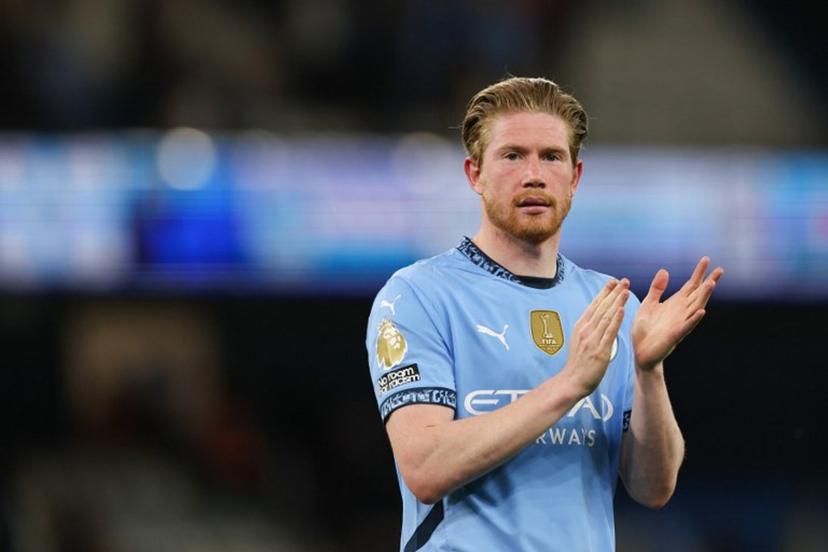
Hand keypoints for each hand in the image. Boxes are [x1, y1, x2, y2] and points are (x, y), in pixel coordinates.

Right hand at [563, 278, 629, 396]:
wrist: (572, 381)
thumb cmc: (578, 364)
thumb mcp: (579, 341)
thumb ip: (588, 329)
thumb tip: (597, 319)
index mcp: (580, 327)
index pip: (594, 305)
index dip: (604, 292)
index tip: (613, 282)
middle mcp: (585, 330)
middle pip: (601, 307)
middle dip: (613, 293)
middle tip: (623, 280)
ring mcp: (592, 340)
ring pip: (606, 316)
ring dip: (617, 302)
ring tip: (626, 290)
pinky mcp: (600, 351)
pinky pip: (609, 332)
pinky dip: (615, 320)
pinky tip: (621, 310)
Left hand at [633, 257, 723, 370]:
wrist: (640, 352)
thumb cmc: (645, 330)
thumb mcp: (648, 304)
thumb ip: (657, 289)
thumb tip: (665, 270)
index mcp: (675, 304)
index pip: (690, 286)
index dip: (698, 273)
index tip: (706, 259)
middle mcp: (681, 312)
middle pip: (698, 294)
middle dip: (708, 282)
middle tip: (720, 269)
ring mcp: (679, 323)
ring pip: (695, 308)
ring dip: (704, 297)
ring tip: (711, 284)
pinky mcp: (674, 335)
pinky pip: (686, 327)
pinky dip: (694, 319)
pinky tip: (702, 312)